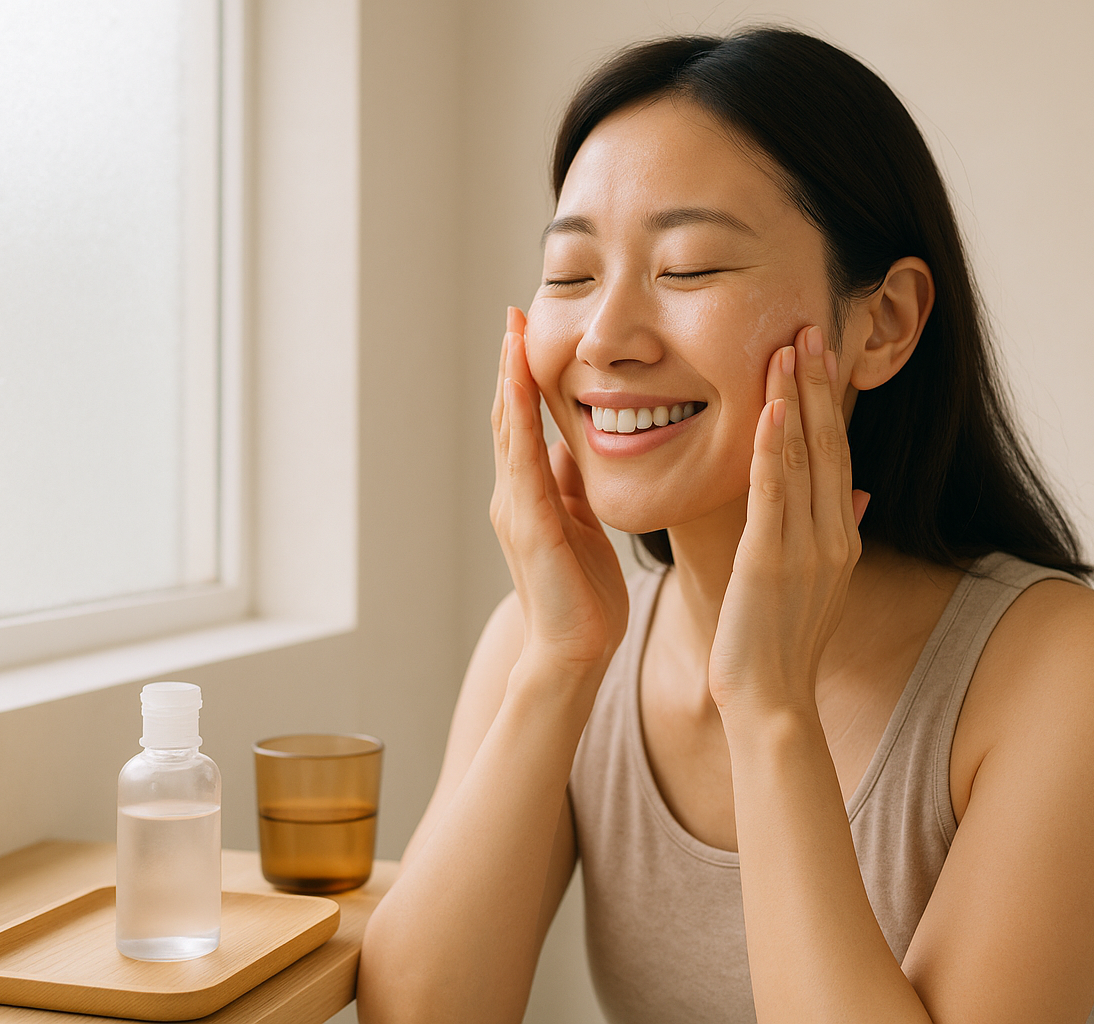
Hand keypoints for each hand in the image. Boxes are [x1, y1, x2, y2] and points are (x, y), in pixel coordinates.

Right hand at [490, 307, 628, 680]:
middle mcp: (514, 495)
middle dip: (511, 363)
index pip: (525, 423)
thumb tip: (574, 445)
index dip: (524, 377)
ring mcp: (515, 508)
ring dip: (511, 378)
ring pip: (510, 429)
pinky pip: (522, 458)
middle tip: (514, 313)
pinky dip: (521, 416)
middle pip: (510, 416)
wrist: (574, 653)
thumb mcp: (583, 524)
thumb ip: (573, 486)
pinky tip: (522, 384)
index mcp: (531, 495)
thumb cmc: (584, 597)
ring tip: (513, 331)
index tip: (528, 331)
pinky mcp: (529, 524)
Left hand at [708, 325, 870, 715]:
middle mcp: (832, 536)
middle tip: (810, 326)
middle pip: (829, 445)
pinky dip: (771, 450)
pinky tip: (768, 411)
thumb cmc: (781, 646)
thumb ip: (835, 533)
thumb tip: (858, 493)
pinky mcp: (768, 562)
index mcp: (841, 538)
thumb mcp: (818, 584)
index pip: (838, 455)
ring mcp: (805, 549)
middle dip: (819, 385)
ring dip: (795, 401)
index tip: (820, 353)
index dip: (830, 402)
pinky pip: (773, 495)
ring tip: (788, 348)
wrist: (772, 702)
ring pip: (802, 459)